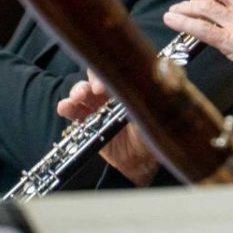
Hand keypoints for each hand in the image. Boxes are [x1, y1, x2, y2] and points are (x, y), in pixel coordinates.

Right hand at [57, 71, 159, 185]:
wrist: (141, 162)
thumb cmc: (153, 133)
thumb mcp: (160, 111)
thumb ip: (161, 92)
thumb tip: (167, 69)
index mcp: (128, 85)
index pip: (116, 70)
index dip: (110, 73)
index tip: (108, 85)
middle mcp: (112, 92)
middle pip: (96, 76)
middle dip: (92, 80)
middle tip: (95, 91)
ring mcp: (98, 105)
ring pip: (82, 91)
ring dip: (77, 91)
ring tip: (77, 98)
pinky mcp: (86, 121)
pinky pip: (73, 111)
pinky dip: (66, 107)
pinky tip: (64, 107)